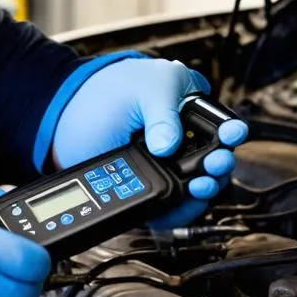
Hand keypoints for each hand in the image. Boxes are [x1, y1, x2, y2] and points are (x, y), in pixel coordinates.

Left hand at [50, 58, 247, 227]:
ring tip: (197, 185)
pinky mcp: (146, 189)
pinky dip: (178, 209)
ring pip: (197, 189)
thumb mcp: (146, 87)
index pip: (221, 126)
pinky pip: (170, 207)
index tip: (231, 135)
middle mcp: (181, 141)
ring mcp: (165, 167)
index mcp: (188, 109)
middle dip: (219, 166)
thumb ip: (164, 113)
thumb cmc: (107, 90)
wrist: (65, 114)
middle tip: (213, 163)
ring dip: (203, 191)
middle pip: (215, 163)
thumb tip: (169, 146)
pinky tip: (179, 202)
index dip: (231, 133)